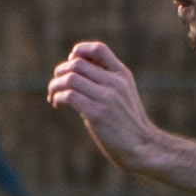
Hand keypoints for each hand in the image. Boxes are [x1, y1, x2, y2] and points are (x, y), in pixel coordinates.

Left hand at [45, 43, 165, 173]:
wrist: (142, 147)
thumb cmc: (127, 124)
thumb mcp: (122, 95)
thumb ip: (105, 83)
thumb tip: (75, 76)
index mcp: (122, 75)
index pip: (99, 49)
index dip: (80, 51)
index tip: (71, 63)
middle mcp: (115, 83)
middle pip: (77, 64)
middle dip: (60, 73)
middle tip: (56, 86)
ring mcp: (107, 98)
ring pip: (70, 79)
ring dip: (55, 86)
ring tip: (53, 97)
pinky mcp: (97, 114)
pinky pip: (69, 96)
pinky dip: (57, 98)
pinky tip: (57, 105)